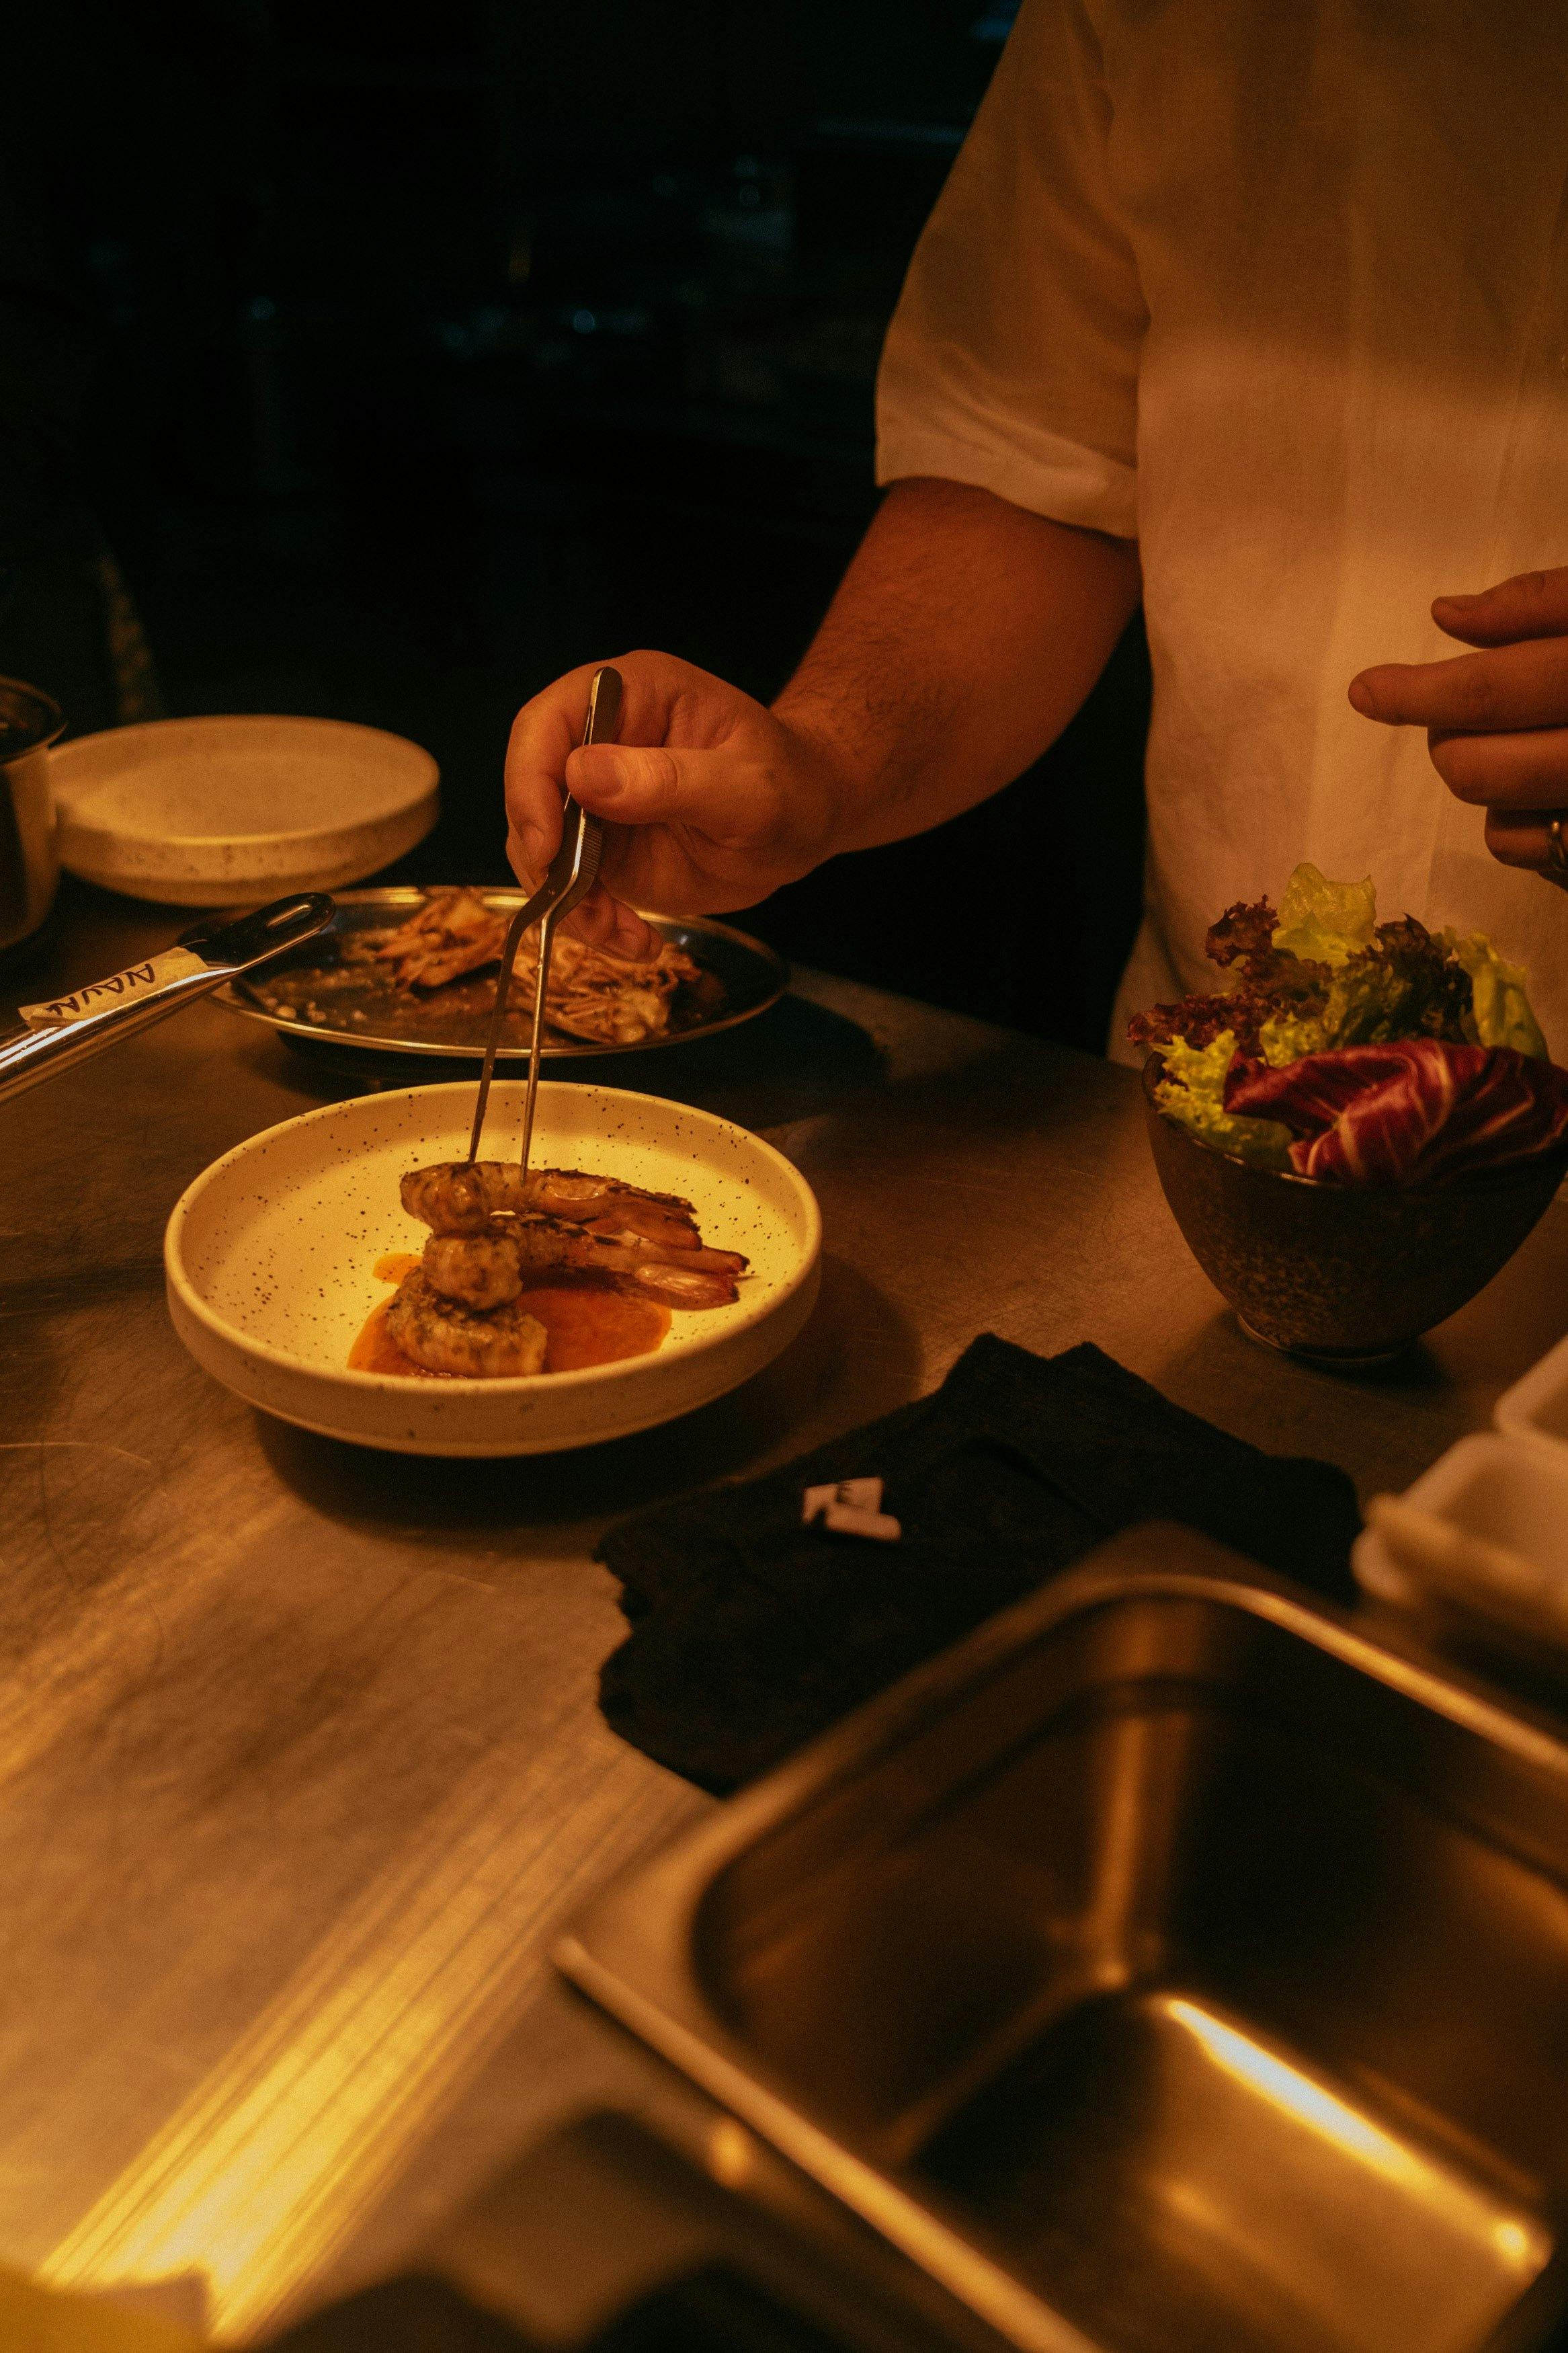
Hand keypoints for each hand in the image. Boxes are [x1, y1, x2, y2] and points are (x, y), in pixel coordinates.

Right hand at [504, 651, 837, 955]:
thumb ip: (672, 779)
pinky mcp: (602, 845)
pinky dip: (590, 921)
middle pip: (530, 790)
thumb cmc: (790, 787)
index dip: (530, 782)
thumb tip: (584, 775)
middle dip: (545, 858)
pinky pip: (569, 885)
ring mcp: (596, 796)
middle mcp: (600, 741)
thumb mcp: (748, 788)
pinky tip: (635, 940)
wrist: (805, 823)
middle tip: (586, 909)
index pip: (547, 724)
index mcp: (631, 696)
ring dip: (567, 901)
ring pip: (540, 847)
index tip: (547, 845)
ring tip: (622, 934)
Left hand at [1348, 567, 1567, 883]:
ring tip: (1510, 739)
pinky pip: (1533, 852)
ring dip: (1481, 777)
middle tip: (1458, 710)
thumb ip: (1549, 602)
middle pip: (1479, 765)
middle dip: (1446, 736)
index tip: (1367, 691)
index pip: (1501, 685)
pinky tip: (1547, 786)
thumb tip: (1448, 616)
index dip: (1420, 691)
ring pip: (1499, 817)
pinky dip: (1519, 822)